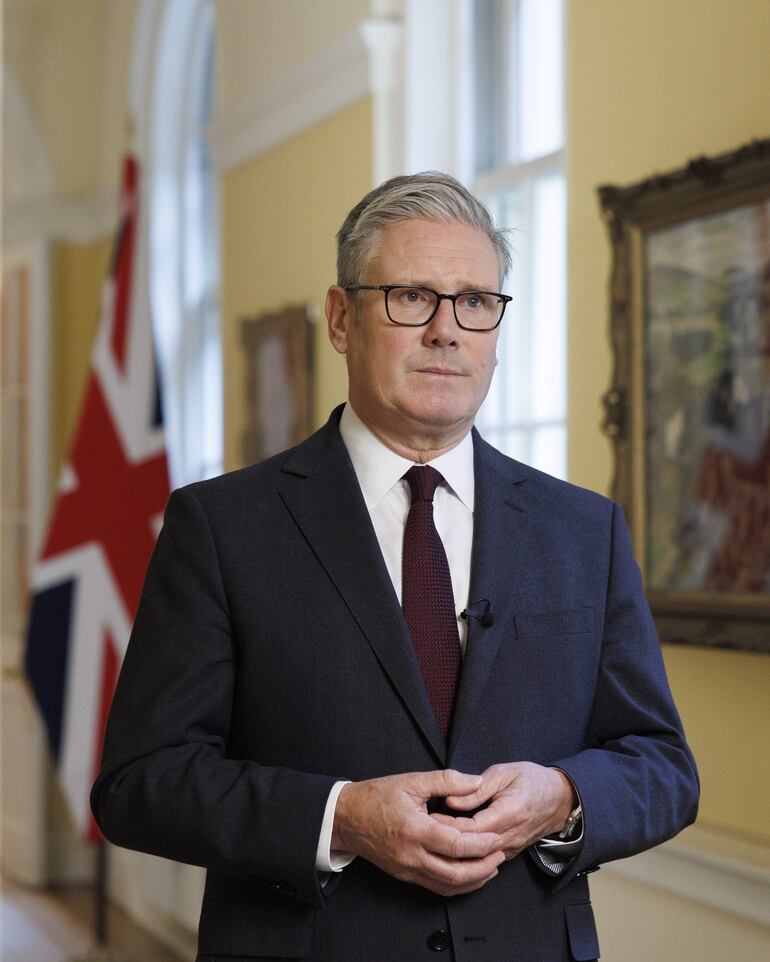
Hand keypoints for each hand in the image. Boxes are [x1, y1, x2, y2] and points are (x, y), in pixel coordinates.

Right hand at [332, 770, 505, 895]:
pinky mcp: (405, 875)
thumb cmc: (376, 796)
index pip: (456, 845)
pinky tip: (470, 875)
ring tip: (491, 866)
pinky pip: (436, 887)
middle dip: (484, 866)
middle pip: (456, 873)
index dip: (481, 844)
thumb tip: (476, 781)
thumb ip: (446, 780)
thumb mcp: (411, 780)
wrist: (346, 817)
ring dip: (474, 880)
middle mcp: (411, 856)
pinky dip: (457, 884)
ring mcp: (407, 869)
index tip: (497, 837)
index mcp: (414, 830)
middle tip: (500, 854)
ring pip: (448, 886)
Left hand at [439, 763, 575, 860]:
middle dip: (448, 841)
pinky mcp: (511, 853)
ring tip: (434, 840)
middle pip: (473, 847)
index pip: (473, 827)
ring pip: (479, 858)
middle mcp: (512, 836)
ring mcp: (512, 847)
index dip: (449, 825)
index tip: (429, 818)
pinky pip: (486, 860)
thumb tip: (451, 801)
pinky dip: (468, 856)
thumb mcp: (503, 774)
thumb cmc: (531, 779)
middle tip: (425, 831)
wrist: (560, 798)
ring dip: (456, 851)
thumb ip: (476, 789)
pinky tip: (451, 849)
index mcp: (510, 812)